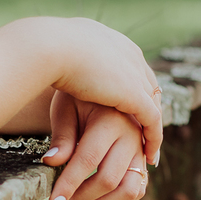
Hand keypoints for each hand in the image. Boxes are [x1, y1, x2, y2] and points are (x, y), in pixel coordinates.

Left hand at [40, 90, 148, 199]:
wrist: (102, 82)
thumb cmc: (77, 97)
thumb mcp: (65, 109)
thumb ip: (62, 137)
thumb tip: (52, 163)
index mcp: (110, 120)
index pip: (87, 160)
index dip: (68, 185)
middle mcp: (131, 135)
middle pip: (109, 179)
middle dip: (82, 196)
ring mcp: (141, 148)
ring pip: (130, 189)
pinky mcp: (143, 158)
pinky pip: (138, 189)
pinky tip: (96, 199)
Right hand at [45, 17, 162, 164]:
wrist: (52, 46)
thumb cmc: (47, 52)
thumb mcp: (62, 66)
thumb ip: (65, 81)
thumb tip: (52, 120)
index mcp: (116, 42)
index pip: (134, 67)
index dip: (134, 87)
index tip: (129, 106)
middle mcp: (131, 56)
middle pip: (149, 85)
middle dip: (148, 107)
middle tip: (145, 131)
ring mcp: (135, 74)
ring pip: (153, 105)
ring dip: (151, 127)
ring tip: (148, 150)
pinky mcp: (134, 93)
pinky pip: (152, 120)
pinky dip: (153, 138)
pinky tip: (148, 156)